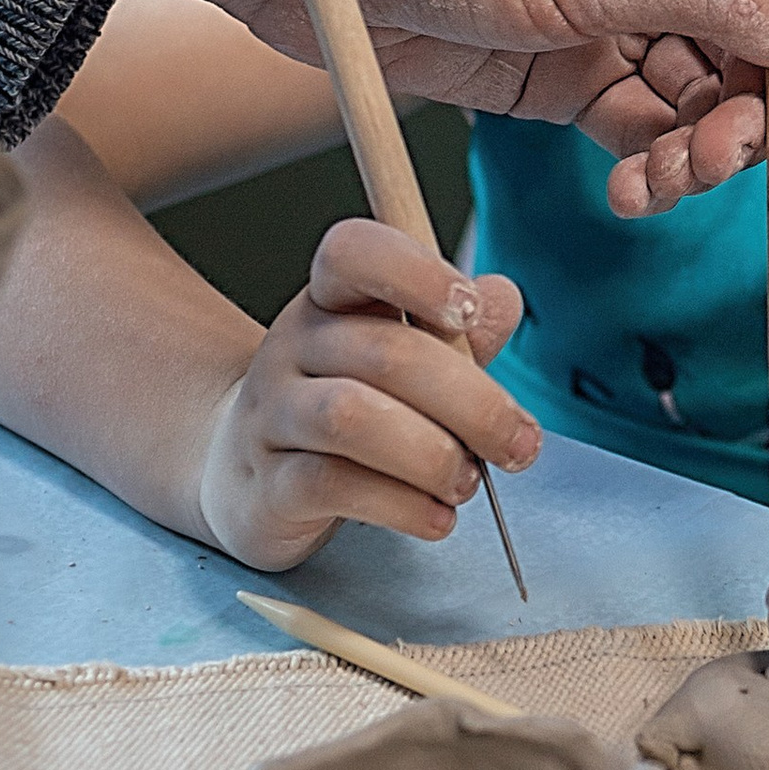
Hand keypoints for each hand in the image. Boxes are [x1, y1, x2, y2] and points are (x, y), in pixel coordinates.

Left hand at [113, 0, 768, 211]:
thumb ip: (727, 1)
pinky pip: (646, 129)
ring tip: (662, 183)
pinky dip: (652, 167)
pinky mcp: (575, 74)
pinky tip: (633, 193)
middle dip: (751, 116)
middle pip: (760, 50)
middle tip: (717, 162)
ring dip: (700, 152)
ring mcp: (622, 15)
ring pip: (706, 101)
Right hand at [194, 219, 540, 571]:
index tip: (470, 313)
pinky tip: (435, 516)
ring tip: (466, 481)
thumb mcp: (407, 356)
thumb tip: (502, 297)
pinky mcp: (268, 486)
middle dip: (473, 405)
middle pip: (385, 353)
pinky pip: (332, 486)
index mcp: (330, 300)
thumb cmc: (353, 405)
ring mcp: (271, 416)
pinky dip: (401, 505)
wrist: (249, 473)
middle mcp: (293, 347)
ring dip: (433, 456)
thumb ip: (459, 330)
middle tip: (519, 444)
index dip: (417, 273)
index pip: (353, 252)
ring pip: (352, 420)